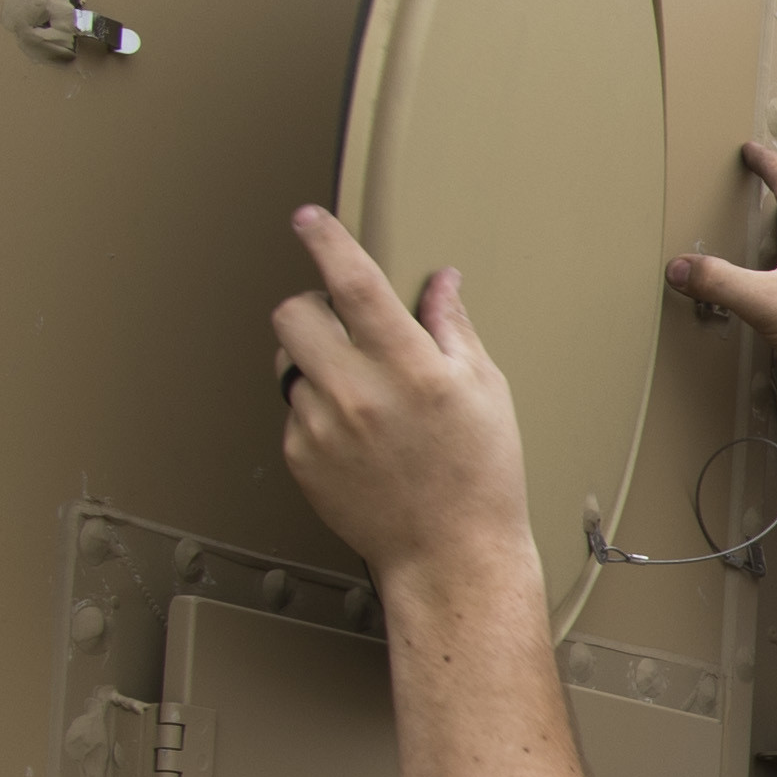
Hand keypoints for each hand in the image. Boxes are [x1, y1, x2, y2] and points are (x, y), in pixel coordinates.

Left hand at [272, 207, 541, 599]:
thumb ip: (453, 330)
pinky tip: (358, 440)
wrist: (451, 556)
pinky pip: (293, 411)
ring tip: (360, 397)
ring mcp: (321, 427)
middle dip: (311, 307)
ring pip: (290, 364)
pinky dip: (318, 413)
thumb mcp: (486, 393)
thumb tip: (440, 284)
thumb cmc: (480, 478)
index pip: (355, 284)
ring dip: (316, 365)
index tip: (310, 220)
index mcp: (411, 369)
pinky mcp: (300, 456)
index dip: (327, 242)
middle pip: (293, 314)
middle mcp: (357, 393)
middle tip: (340, 325)